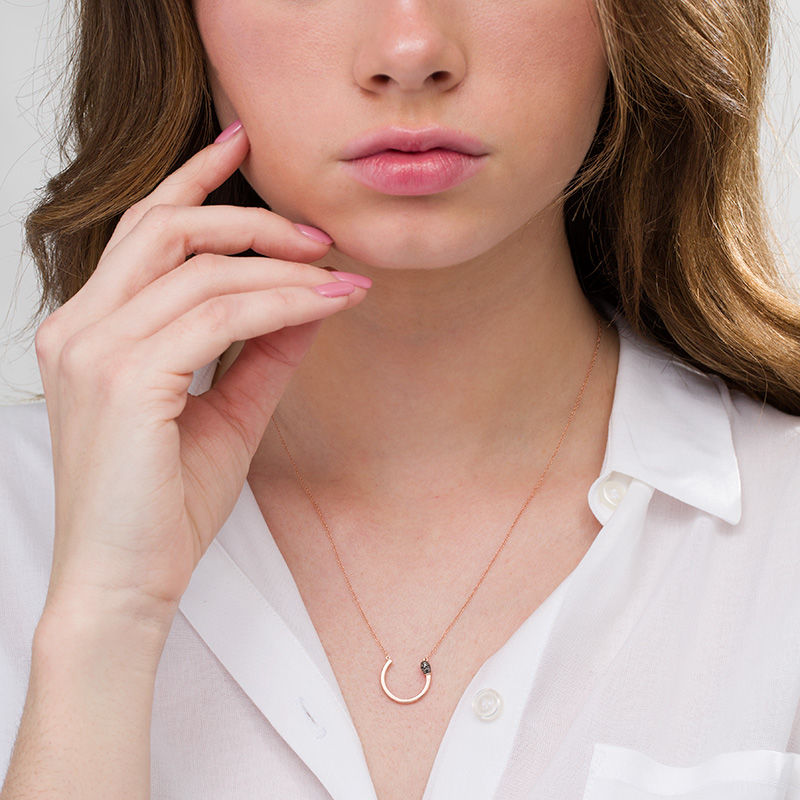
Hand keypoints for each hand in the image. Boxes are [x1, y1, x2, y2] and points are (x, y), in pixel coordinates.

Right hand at [33, 123, 368, 626]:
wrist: (125, 585)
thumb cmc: (162, 506)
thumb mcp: (225, 413)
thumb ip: (261, 350)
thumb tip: (308, 300)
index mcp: (92, 330)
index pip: (142, 231)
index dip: (191, 179)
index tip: (240, 145)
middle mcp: (81, 327)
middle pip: (167, 229)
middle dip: (250, 218)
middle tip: (318, 233)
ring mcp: (95, 349)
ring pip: (203, 271)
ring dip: (282, 267)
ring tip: (340, 277)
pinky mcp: (124, 378)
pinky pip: (219, 317)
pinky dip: (281, 305)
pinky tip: (326, 305)